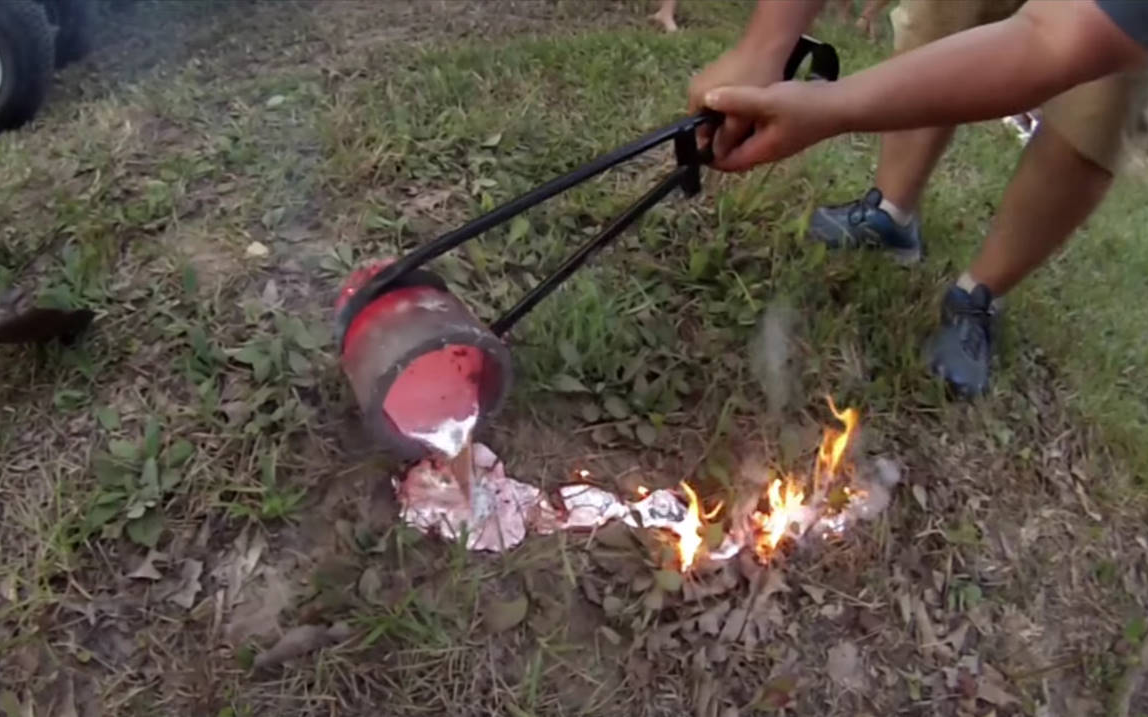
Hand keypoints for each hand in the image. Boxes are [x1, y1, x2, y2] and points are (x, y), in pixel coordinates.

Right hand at [688, 46, 783, 161]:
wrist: (766, 44)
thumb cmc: (754, 78)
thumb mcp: (742, 114)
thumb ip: (728, 136)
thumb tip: (717, 157)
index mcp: (695, 98)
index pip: (700, 132)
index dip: (715, 145)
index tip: (731, 153)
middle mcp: (695, 89)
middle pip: (709, 122)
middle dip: (725, 132)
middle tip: (745, 139)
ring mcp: (706, 79)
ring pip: (718, 111)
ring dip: (732, 120)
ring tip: (751, 124)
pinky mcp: (719, 74)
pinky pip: (725, 99)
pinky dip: (736, 106)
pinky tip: (752, 108)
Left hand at [701, 82, 840, 171]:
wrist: (842, 105)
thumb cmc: (806, 106)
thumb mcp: (767, 99)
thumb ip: (737, 100)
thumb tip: (708, 100)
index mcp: (760, 152)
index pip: (725, 163)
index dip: (707, 153)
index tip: (696, 134)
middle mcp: (767, 153)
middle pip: (734, 154)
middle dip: (718, 141)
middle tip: (704, 120)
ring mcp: (776, 143)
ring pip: (745, 142)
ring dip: (731, 130)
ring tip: (719, 110)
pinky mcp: (784, 132)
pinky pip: (757, 131)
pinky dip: (746, 122)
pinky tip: (745, 103)